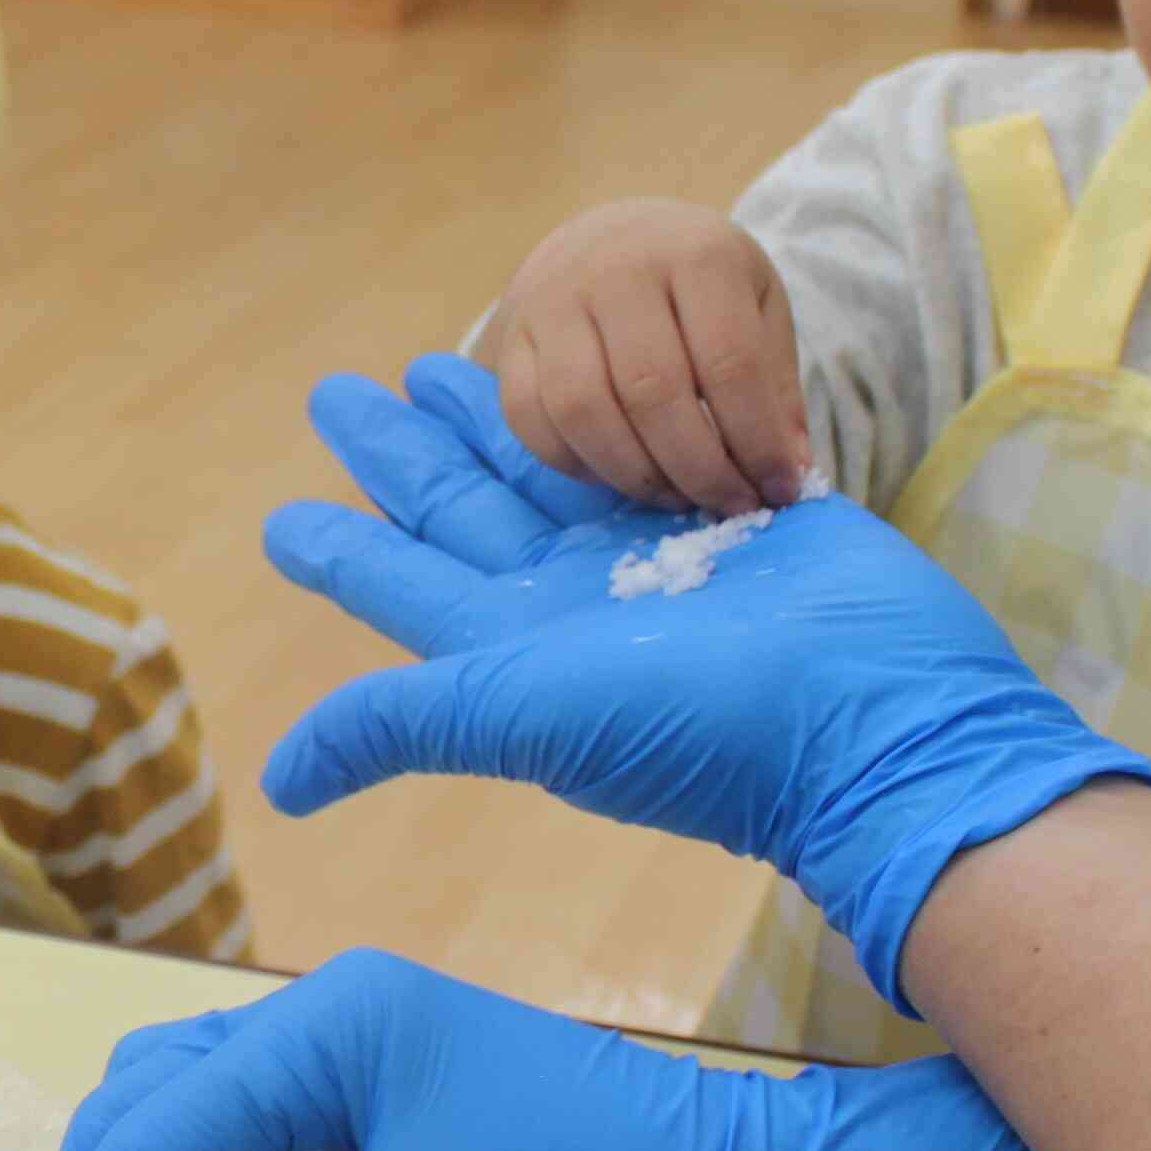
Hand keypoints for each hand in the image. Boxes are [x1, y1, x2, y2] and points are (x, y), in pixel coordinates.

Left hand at [261, 359, 1150, 1010]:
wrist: (874, 712)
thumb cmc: (700, 727)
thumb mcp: (524, 716)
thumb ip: (399, 721)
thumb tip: (276, 785)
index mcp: (510, 653)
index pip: (399, 584)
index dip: (340, 549)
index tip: (280, 518)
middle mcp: (567, 609)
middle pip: (459, 510)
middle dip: (402, 452)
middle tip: (343, 389)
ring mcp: (647, 564)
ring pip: (543, 473)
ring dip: (488, 422)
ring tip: (437, 364)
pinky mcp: (722, 522)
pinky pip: (639, 457)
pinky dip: (601, 420)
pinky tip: (574, 380)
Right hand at [491, 200, 813, 514]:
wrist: (611, 238)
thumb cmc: (697, 284)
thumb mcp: (756, 308)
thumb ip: (775, 387)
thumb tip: (789, 473)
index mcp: (696, 252)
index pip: (730, 363)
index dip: (757, 440)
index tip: (779, 489)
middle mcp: (616, 268)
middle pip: (653, 392)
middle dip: (699, 468)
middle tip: (729, 504)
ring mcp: (554, 301)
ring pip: (584, 410)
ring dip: (636, 475)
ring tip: (677, 496)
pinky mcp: (513, 339)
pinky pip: (531, 419)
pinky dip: (576, 465)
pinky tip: (620, 474)